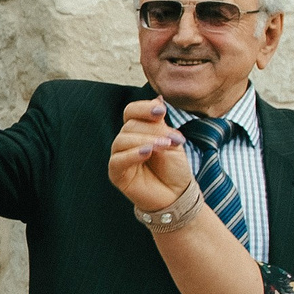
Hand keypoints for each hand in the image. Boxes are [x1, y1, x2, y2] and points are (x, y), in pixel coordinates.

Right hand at [108, 98, 193, 213]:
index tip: (161, 111)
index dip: (143, 108)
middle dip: (153, 130)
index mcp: (138, 131)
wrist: (177, 195)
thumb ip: (160, 124)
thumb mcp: (171, 141)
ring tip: (164, 147)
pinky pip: (118, 160)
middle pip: (130, 125)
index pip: (131, 112)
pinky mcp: (116, 174)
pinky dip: (133, 154)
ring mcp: (120, 157)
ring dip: (146, 141)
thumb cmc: (174, 169)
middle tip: (173, 141)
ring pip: (123, 140)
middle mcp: (126, 141)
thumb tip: (158, 99)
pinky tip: (147, 153)